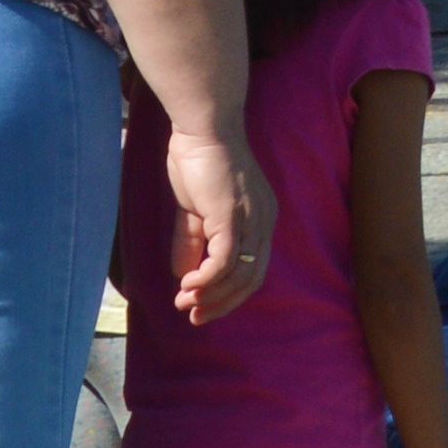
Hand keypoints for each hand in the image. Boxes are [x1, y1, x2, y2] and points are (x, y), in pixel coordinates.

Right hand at [156, 120, 266, 324]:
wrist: (202, 130)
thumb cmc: (199, 164)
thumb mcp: (195, 212)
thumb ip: (193, 243)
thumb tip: (184, 277)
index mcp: (260, 220)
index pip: (253, 270)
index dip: (228, 295)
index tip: (201, 308)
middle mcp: (263, 223)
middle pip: (252, 280)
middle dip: (222, 304)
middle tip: (194, 316)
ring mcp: (251, 220)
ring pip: (240, 274)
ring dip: (212, 295)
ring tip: (185, 303)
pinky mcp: (232, 216)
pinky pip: (225, 259)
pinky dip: (208, 279)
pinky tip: (188, 285)